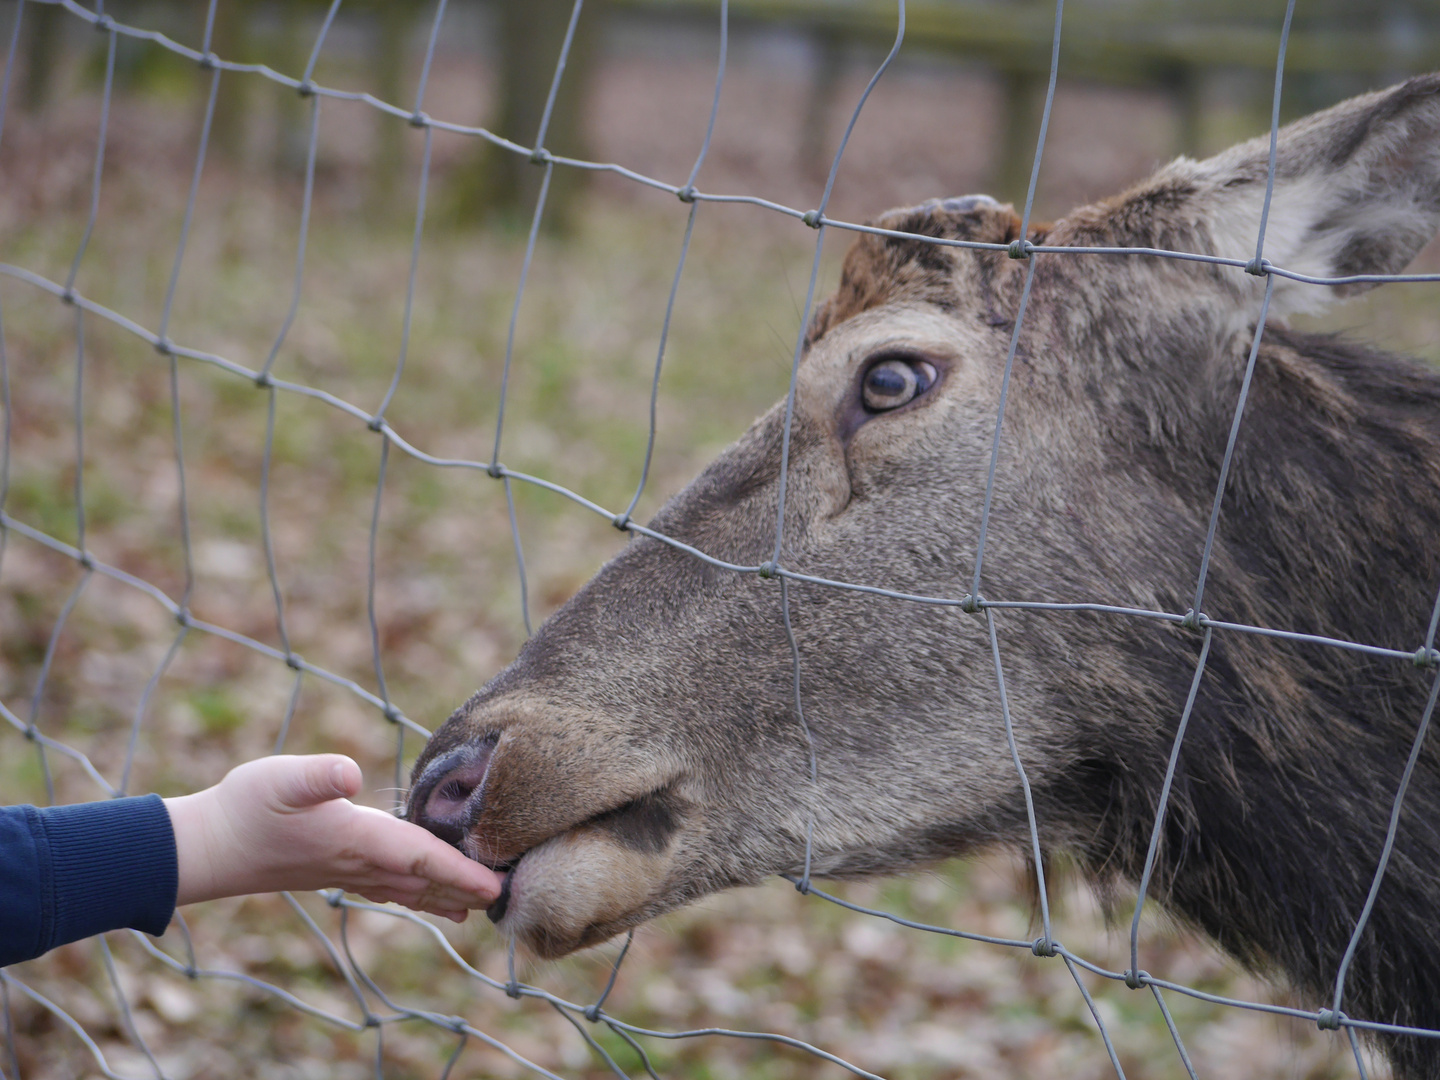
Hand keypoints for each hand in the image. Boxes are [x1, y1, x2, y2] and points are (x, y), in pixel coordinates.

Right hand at [165, 755, 499, 921]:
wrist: (210, 845)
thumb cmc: (247, 806)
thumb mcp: (282, 778)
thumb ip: (317, 775)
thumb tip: (349, 773)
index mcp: (357, 839)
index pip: (421, 857)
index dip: (461, 871)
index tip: (497, 887)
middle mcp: (359, 863)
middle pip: (426, 880)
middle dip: (468, 888)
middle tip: (511, 897)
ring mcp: (349, 872)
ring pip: (411, 889)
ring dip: (447, 895)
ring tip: (482, 904)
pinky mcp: (338, 871)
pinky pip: (391, 888)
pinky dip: (419, 892)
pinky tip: (427, 895)